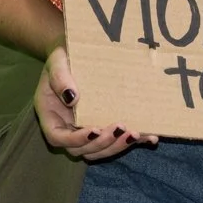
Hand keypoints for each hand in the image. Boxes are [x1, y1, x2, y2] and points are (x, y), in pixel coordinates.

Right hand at [35, 46, 154, 160]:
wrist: (75, 52)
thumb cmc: (63, 57)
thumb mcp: (57, 62)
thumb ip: (60, 78)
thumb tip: (72, 98)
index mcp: (52, 116)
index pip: (58, 138)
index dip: (75, 140)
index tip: (94, 130)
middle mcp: (67, 127)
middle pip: (81, 150)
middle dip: (102, 143)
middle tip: (120, 128)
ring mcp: (86, 128)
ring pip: (99, 150)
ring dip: (117, 146)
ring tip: (135, 134)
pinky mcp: (105, 124)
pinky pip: (117, 138)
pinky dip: (134, 141)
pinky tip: (151, 138)